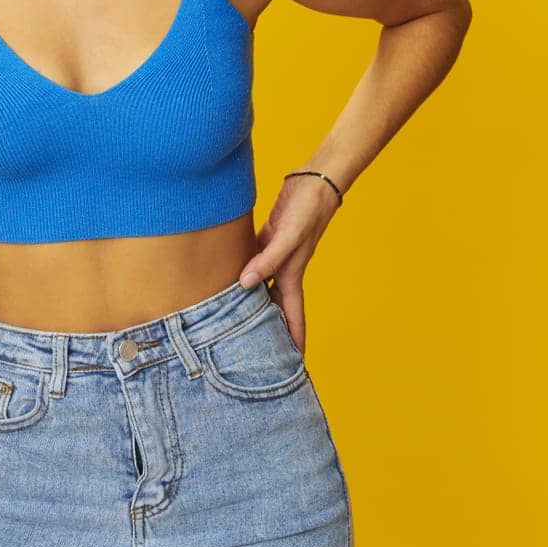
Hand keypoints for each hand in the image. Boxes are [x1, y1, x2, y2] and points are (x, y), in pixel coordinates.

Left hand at [237, 174, 341, 354]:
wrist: (315, 180)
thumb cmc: (307, 208)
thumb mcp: (288, 236)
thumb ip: (267, 260)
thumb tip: (244, 285)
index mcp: (292, 274)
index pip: (292, 316)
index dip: (293, 340)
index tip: (293, 366)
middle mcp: (285, 268)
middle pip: (275, 306)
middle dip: (270, 327)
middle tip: (256, 349)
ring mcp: (277, 253)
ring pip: (263, 284)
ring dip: (255, 300)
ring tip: (240, 318)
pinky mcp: (269, 236)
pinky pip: (254, 260)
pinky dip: (245, 270)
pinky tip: (232, 273)